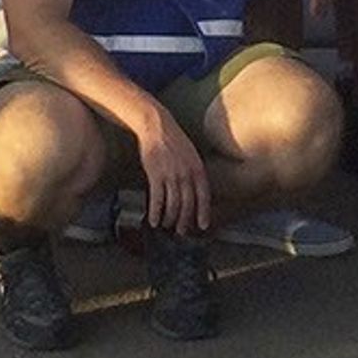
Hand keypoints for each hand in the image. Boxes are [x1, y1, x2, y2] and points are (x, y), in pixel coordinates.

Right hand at [136, 112, 212, 236]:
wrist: (156, 126)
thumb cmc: (174, 140)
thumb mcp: (191, 154)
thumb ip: (194, 171)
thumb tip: (196, 189)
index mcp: (197, 168)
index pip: (204, 195)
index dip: (204, 212)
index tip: (203, 226)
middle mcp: (186, 173)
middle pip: (188, 204)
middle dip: (185, 220)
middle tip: (181, 231)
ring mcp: (171, 174)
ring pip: (173, 204)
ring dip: (170, 218)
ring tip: (166, 225)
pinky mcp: (155, 174)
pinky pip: (157, 199)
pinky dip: (156, 212)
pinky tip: (153, 220)